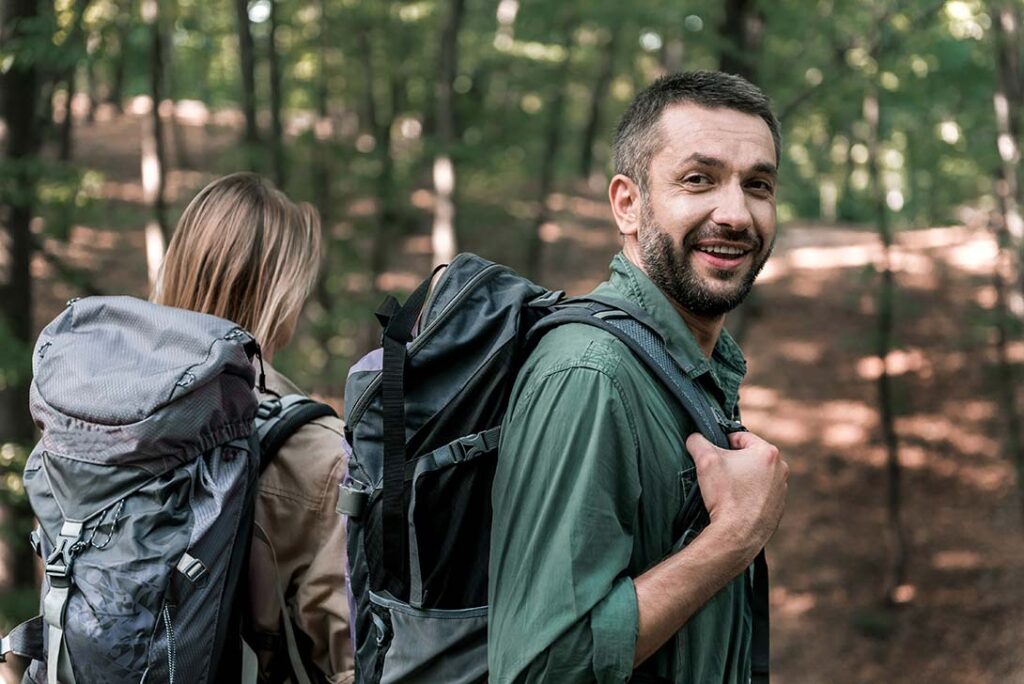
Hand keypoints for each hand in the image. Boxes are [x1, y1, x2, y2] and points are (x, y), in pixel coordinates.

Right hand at [685, 430, 787, 560]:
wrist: (737, 535)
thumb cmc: (725, 495)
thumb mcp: (705, 460)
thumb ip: (697, 441)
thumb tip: (694, 438)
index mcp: (767, 452)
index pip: (740, 437)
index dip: (722, 444)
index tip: (713, 457)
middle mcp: (780, 469)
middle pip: (749, 456)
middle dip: (733, 462)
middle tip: (719, 475)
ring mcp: (782, 489)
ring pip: (756, 475)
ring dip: (742, 479)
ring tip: (727, 491)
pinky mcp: (779, 508)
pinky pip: (760, 494)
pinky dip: (749, 496)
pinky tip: (736, 504)